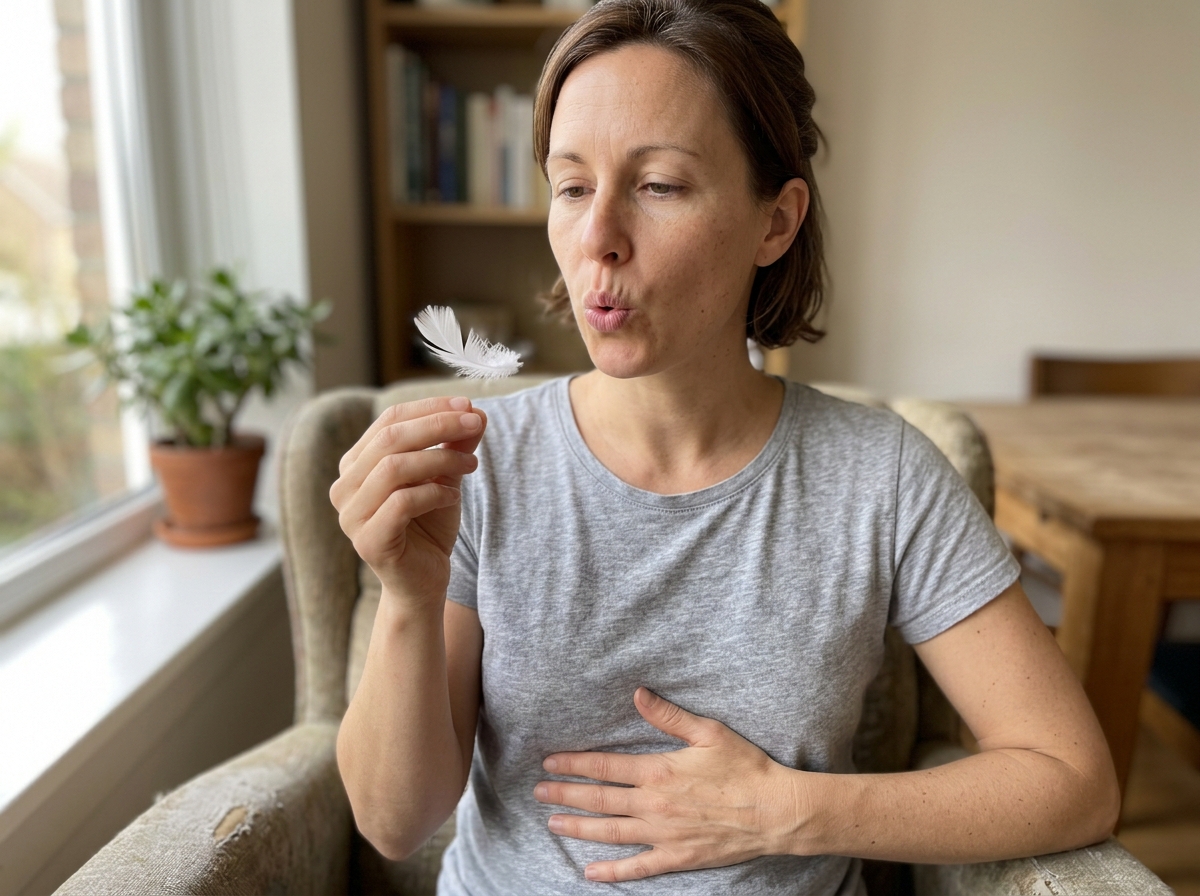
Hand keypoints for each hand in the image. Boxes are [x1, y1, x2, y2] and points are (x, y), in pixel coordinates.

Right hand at [329, 396, 486, 605]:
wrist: (424, 583)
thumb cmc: (429, 527)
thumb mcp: (446, 478)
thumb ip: (456, 446)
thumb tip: (478, 411)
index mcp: (357, 464)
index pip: (389, 420)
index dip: (430, 408)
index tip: (468, 406)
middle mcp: (345, 486)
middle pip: (390, 438)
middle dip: (438, 425)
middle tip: (476, 424)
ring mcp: (351, 515)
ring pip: (394, 468)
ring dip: (440, 459)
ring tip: (471, 465)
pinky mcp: (368, 541)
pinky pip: (401, 503)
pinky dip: (433, 493)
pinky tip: (452, 498)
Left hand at [534, 688, 804, 881]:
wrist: (775, 811)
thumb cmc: (745, 768)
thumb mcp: (708, 732)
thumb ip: (668, 715)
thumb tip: (637, 694)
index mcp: (659, 772)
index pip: (605, 768)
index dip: (574, 764)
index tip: (549, 762)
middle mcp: (654, 805)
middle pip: (600, 800)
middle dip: (566, 795)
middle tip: (538, 792)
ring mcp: (664, 835)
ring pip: (610, 832)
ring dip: (579, 827)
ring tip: (553, 823)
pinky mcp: (677, 857)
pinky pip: (638, 867)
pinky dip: (612, 870)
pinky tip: (590, 872)